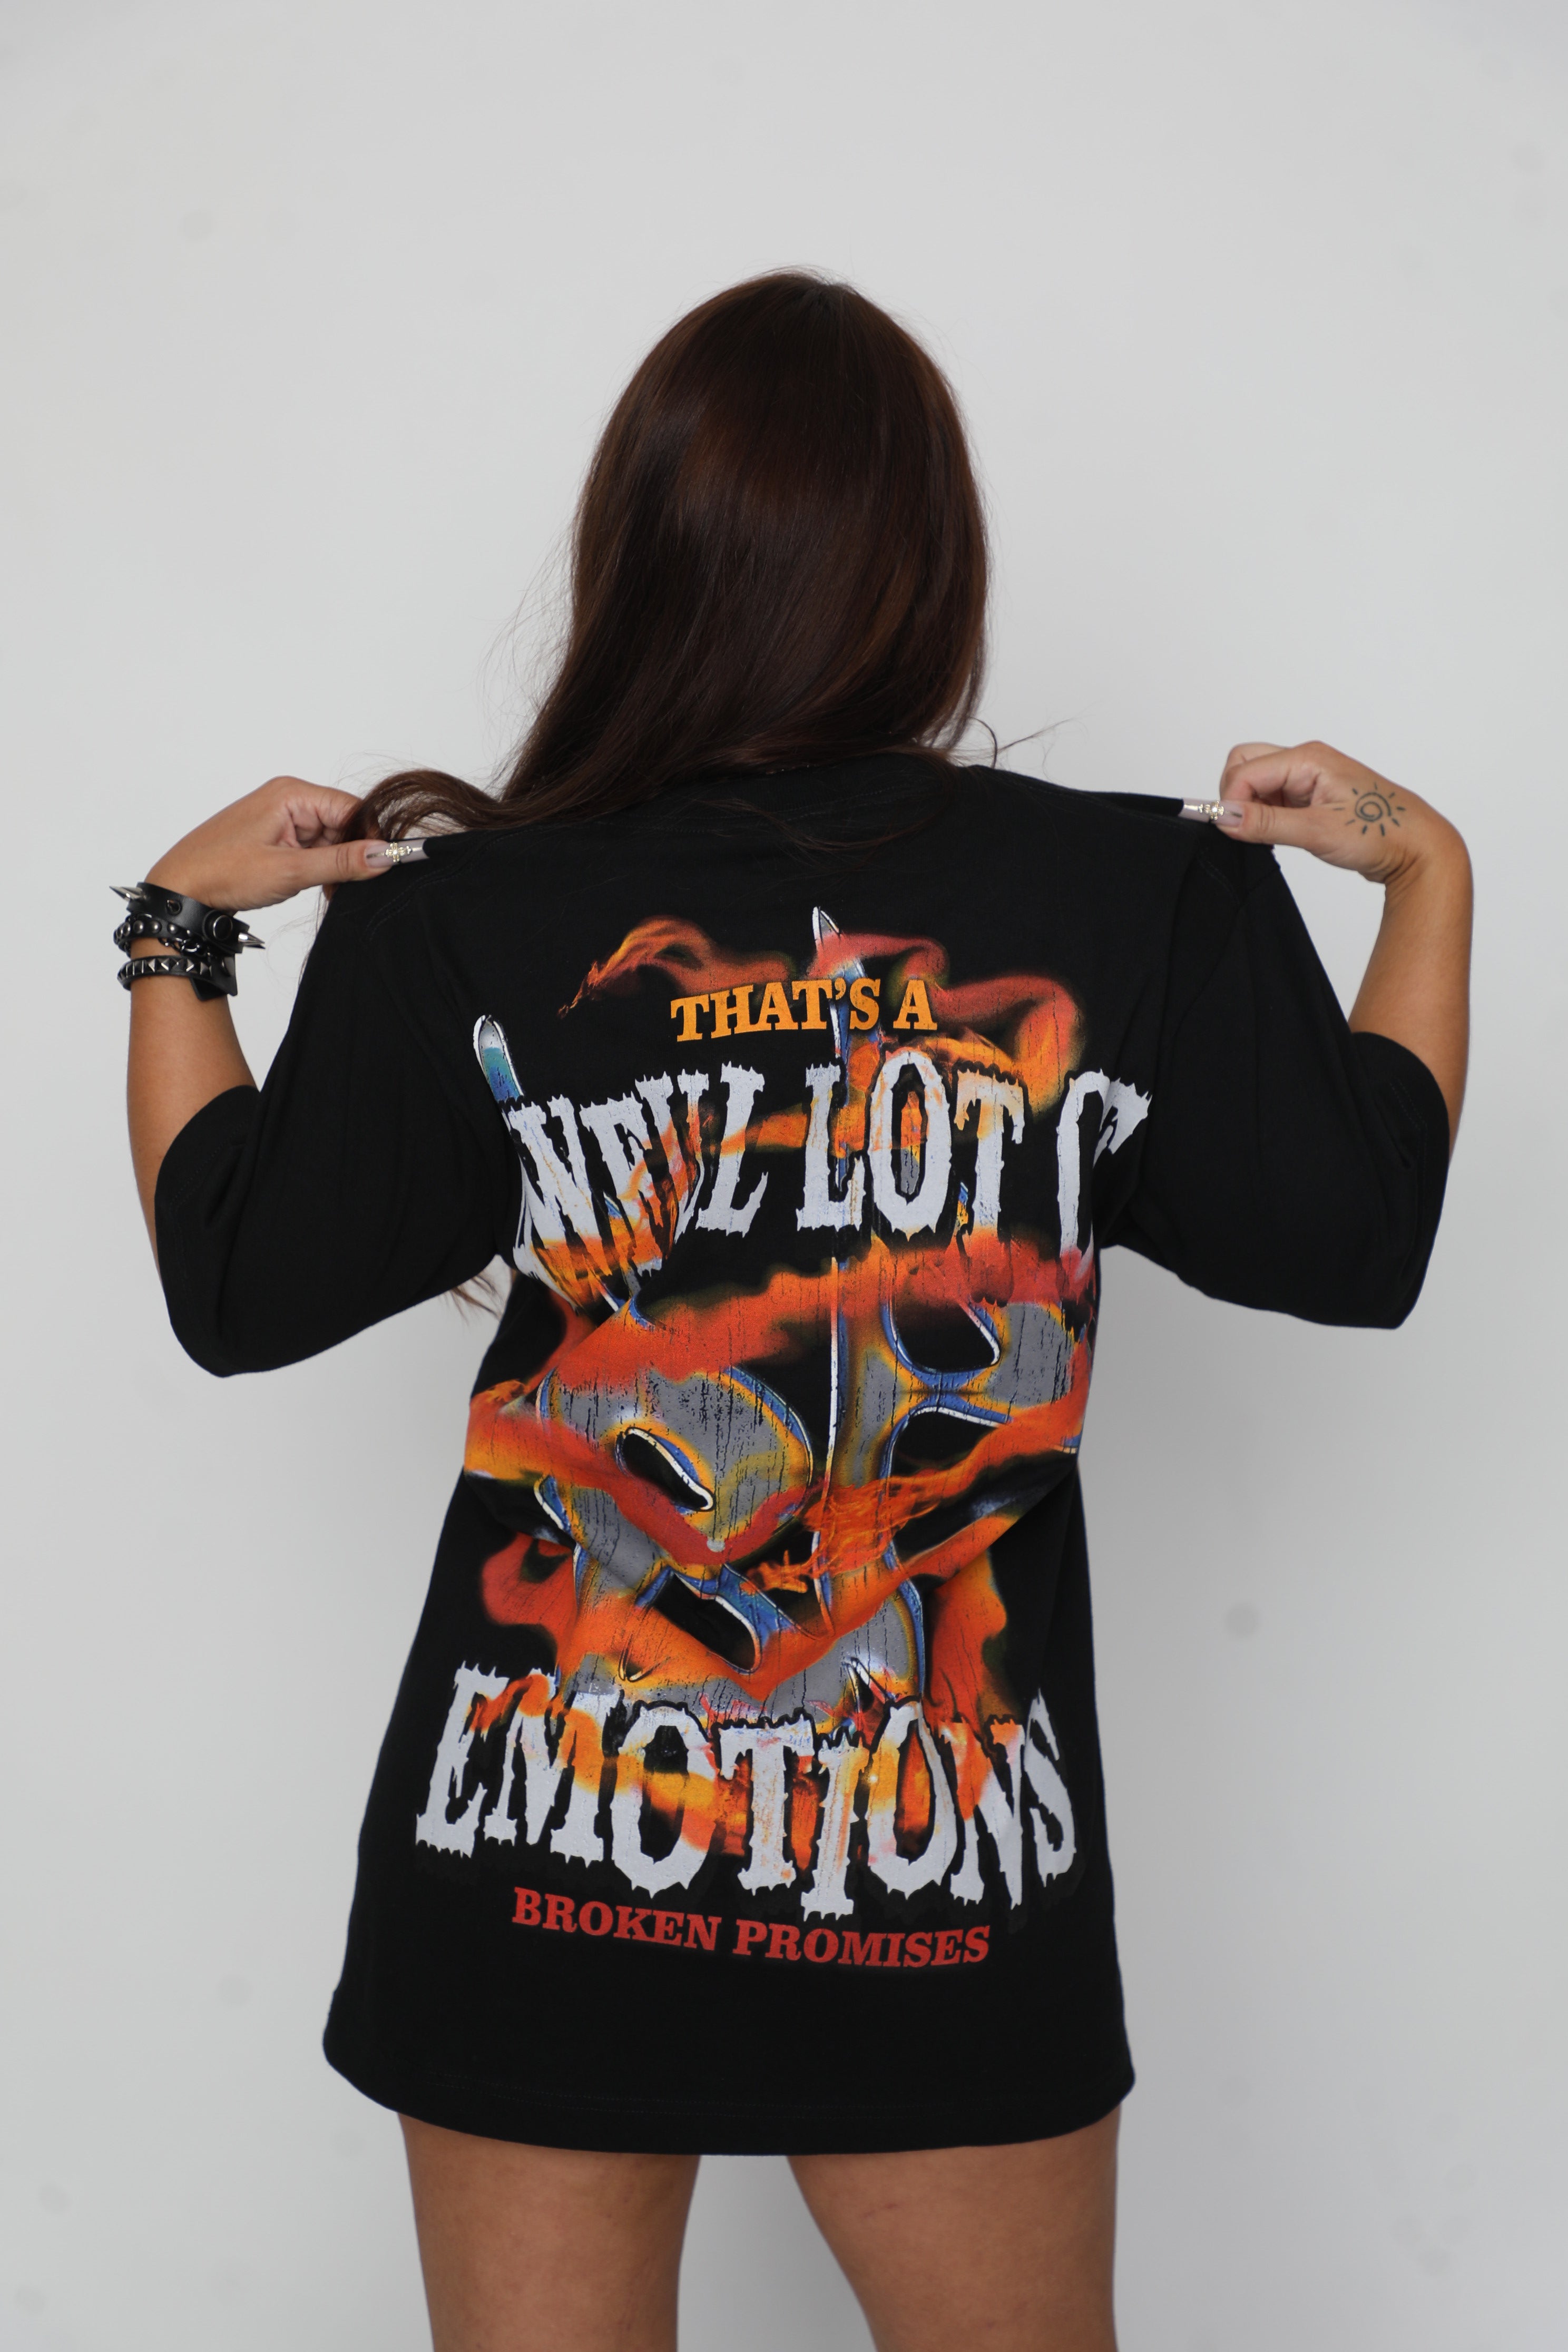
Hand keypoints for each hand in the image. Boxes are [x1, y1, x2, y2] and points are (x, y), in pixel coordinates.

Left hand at [144, 775, 397, 910]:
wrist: (181, 888)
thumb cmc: (222, 872)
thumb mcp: (289, 870)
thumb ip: (341, 862)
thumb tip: (384, 855)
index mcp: (292, 793)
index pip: (352, 809)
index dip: (370, 839)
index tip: (379, 869)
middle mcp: (289, 798)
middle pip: (343, 824)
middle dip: (349, 856)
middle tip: (343, 887)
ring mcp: (282, 817)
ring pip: (330, 839)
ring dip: (333, 866)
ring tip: (321, 889)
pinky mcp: (277, 835)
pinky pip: (313, 848)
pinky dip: (319, 868)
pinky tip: (312, 885)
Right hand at [1215, 740, 1464, 887]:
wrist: (1414, 846)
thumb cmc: (1380, 832)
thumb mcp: (1316, 831)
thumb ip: (1265, 823)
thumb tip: (1226, 817)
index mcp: (1308, 758)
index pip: (1245, 771)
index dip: (1232, 802)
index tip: (1232, 831)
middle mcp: (1306, 761)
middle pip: (1245, 765)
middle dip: (1236, 796)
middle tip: (1247, 829)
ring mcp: (1308, 778)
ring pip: (1256, 782)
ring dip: (1251, 807)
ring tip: (1269, 835)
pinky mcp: (1310, 796)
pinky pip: (1272, 797)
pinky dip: (1264, 815)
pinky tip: (1278, 835)